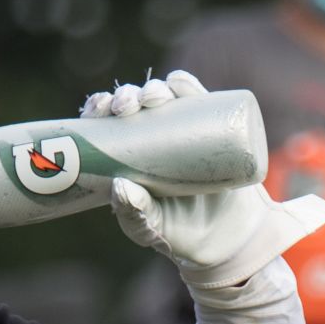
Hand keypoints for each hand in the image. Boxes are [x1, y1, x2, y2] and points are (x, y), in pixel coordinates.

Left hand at [80, 71, 324, 288]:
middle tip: (127, 107)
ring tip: (155, 99)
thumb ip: (135, 213)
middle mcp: (149, 138)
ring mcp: (180, 130)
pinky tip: (178, 85)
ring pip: (162, 96)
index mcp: (124, 157)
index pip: (104, 124)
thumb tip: (120, 187)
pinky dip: (185, 86)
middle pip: (132, 105)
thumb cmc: (176, 234)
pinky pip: (196, 98)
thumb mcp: (149, 228)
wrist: (226, 238)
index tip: (100, 110)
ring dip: (154, 88)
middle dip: (126, 96)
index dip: (98, 109)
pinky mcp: (209, 127)